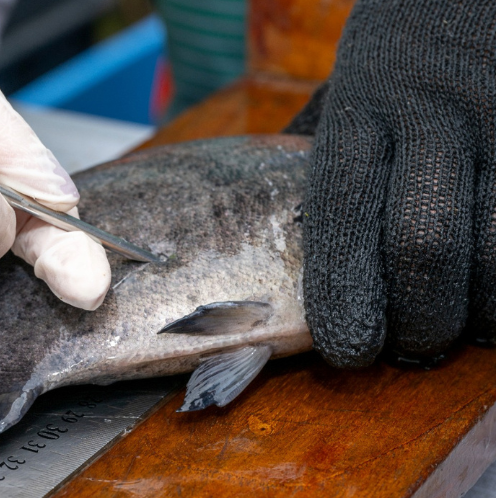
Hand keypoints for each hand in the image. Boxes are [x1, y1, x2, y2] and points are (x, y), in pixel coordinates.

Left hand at [302, 0, 495, 366]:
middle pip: (422, 245)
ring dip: (483, 313)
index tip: (349, 346)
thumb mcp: (358, 78)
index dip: (343, 292)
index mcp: (364, 103)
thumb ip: (337, 149)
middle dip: (419, 319)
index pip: (340, 211)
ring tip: (468, 324)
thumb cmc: (413, 42)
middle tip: (413, 344)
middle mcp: (435, 113)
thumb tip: (296, 231)